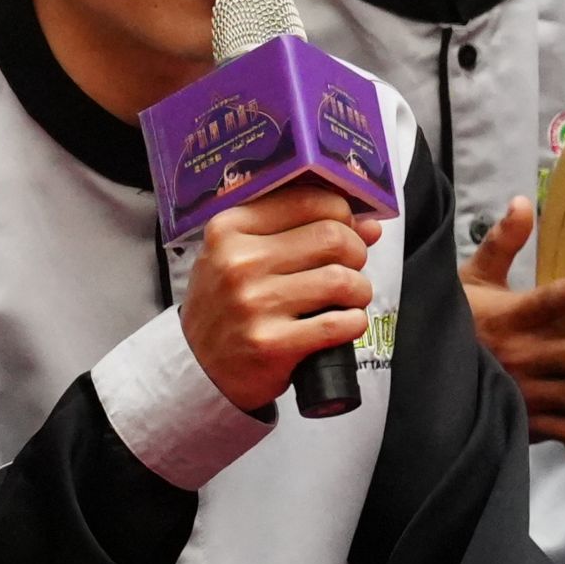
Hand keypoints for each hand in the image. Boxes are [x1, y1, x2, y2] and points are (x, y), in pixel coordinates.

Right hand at [178, 178, 385, 414]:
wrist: (195, 363)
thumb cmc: (226, 302)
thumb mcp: (242, 254)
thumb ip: (299, 230)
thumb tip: (369, 226)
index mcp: (228, 230)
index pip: (309, 201)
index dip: (341, 215)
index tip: (342, 231)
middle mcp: (238, 263)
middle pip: (333, 237)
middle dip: (356, 253)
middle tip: (346, 269)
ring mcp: (254, 304)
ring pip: (344, 280)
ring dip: (358, 291)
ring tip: (345, 300)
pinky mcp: (272, 343)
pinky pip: (342, 323)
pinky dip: (354, 322)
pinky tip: (341, 323)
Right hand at [461, 198, 564, 449]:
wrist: (418, 368)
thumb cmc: (452, 317)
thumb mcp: (471, 278)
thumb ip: (502, 243)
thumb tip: (524, 201)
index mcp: (505, 317)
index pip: (546, 302)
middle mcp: (514, 355)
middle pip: (563, 356)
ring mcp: (516, 390)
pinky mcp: (516, 416)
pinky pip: (554, 429)